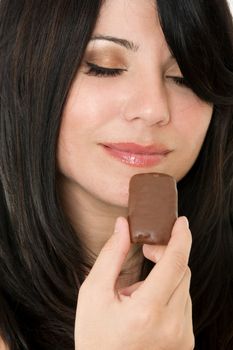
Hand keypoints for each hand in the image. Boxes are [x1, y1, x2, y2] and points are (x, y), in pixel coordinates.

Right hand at [75, 216, 193, 349]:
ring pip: (183, 286)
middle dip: (166, 253)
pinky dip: (168, 293)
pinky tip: (147, 304)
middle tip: (147, 249)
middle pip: (181, 271)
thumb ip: (111, 254)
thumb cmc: (94, 336)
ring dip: (165, 276)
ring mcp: (181, 336)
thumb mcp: (93, 292)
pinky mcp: (184, 342)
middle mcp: (172, 325)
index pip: (175, 263)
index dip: (180, 238)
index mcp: (147, 311)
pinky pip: (183, 304)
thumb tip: (123, 225)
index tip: (180, 222)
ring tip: (137, 290)